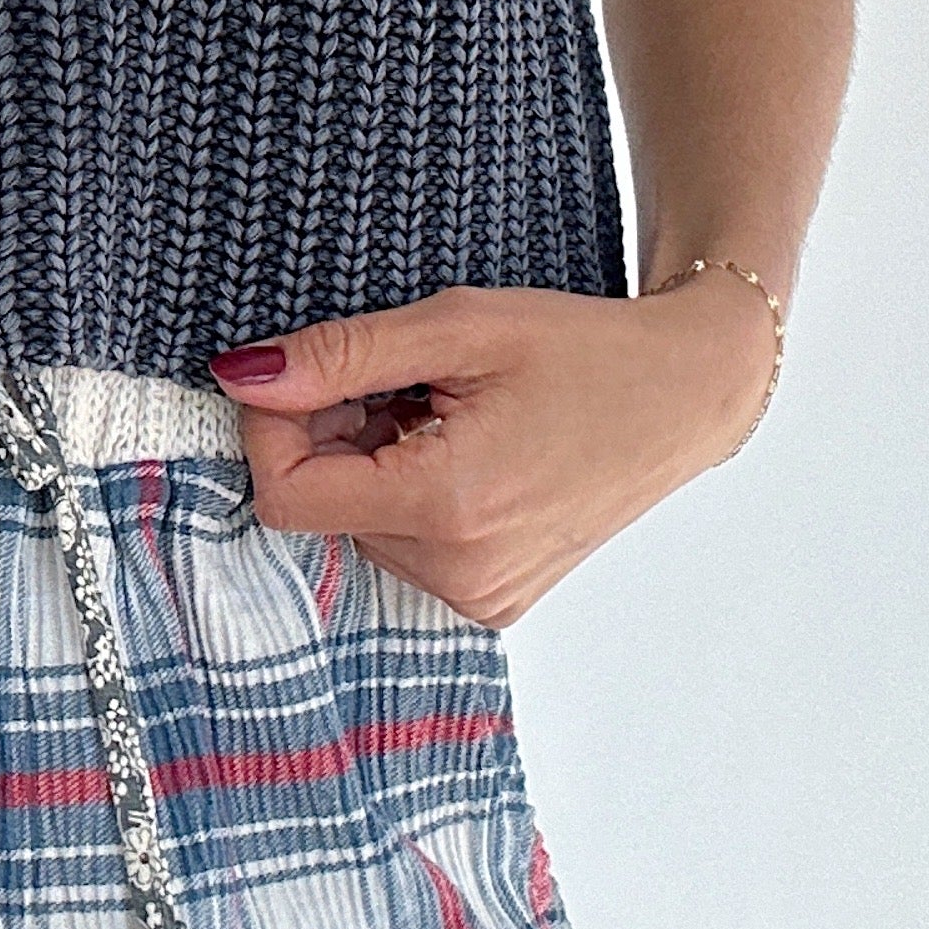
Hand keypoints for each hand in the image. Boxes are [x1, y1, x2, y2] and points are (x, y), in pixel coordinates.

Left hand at [212, 279, 780, 625]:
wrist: (686, 394)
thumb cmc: (584, 350)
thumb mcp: (459, 327)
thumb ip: (341, 355)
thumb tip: (242, 376)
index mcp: (447, 506)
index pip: (286, 494)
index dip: (272, 427)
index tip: (305, 371)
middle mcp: (460, 573)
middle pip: (322, 508)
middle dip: (333, 436)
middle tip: (404, 381)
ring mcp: (480, 597)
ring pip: (359, 526)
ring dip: (373, 462)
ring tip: (447, 413)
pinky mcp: (494, 601)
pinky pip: (404, 546)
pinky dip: (410, 492)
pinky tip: (465, 449)